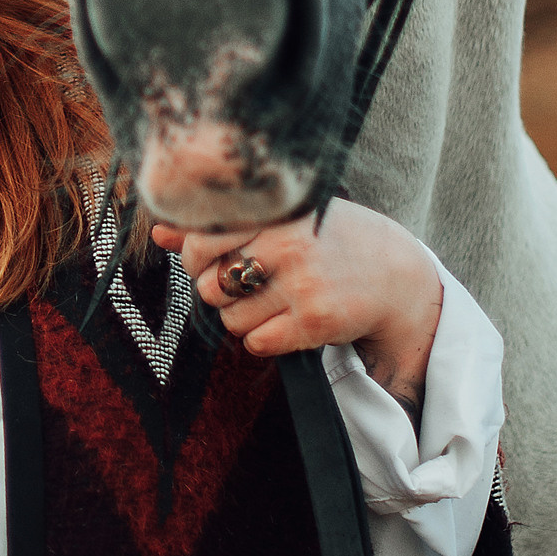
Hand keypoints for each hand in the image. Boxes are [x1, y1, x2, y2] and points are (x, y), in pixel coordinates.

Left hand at [150, 198, 442, 415]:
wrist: (397, 276)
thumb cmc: (329, 240)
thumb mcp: (280, 220)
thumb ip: (219, 226)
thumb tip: (159, 232)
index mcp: (273, 212)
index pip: (198, 241)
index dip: (197, 258)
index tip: (216, 260)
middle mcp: (286, 244)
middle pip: (207, 285)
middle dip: (220, 292)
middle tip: (250, 285)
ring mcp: (301, 283)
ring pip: (229, 319)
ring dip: (243, 318)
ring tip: (271, 302)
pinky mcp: (315, 321)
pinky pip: (257, 344)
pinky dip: (264, 340)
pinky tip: (285, 322)